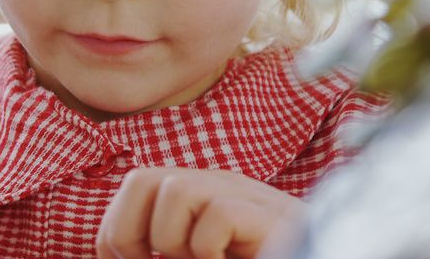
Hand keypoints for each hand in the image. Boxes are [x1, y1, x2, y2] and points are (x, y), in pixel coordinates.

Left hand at [95, 168, 305, 258]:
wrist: (319, 252)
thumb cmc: (257, 257)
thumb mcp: (197, 257)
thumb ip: (164, 250)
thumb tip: (110, 254)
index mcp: (198, 196)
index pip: (135, 187)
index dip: (114, 232)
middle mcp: (218, 186)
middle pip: (142, 179)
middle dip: (128, 230)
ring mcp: (246, 196)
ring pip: (176, 191)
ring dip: (173, 242)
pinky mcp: (270, 215)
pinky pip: (218, 215)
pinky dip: (210, 249)